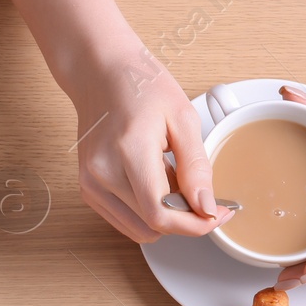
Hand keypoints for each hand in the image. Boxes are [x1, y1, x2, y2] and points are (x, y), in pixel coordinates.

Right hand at [65, 44, 231, 241]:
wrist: (101, 74)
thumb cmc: (140, 86)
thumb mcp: (182, 118)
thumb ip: (196, 167)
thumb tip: (207, 207)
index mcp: (128, 151)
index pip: (160, 213)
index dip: (195, 224)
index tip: (217, 214)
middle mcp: (102, 174)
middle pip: (152, 226)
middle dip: (184, 218)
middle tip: (198, 191)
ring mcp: (90, 185)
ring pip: (139, 230)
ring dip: (164, 217)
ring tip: (172, 181)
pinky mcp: (88, 191)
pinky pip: (125, 221)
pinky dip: (147, 212)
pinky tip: (154, 183)